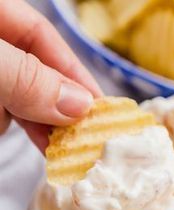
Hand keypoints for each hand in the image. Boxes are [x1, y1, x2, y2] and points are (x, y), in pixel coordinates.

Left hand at [0, 0, 101, 151]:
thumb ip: (28, 78)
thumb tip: (80, 103)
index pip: (39, 35)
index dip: (71, 68)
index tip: (97, 103)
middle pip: (38, 71)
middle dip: (64, 102)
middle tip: (92, 130)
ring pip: (27, 100)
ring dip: (52, 125)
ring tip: (76, 147)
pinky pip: (13, 119)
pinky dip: (35, 134)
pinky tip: (51, 148)